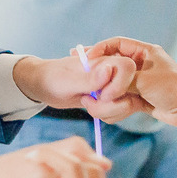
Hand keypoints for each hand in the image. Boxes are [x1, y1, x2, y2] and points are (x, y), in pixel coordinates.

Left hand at [13, 49, 146, 122]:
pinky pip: (120, 110)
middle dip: (114, 105)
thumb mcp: (68, 80)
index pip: (128, 67)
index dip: (120, 84)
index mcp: (103, 61)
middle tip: (89, 103)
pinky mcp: (109, 98)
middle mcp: (111, 72)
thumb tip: (109, 70)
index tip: (101, 95)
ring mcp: (111, 86)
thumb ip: (89, 78)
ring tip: (87, 105)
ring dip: (110, 112)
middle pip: (132, 90)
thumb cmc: (53, 78)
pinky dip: (110, 115)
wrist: (44, 84)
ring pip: (128, 103)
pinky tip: (92, 110)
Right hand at [83, 37, 176, 128]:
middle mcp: (140, 64)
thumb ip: (120, 79)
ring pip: (114, 83)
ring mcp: (139, 81)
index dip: (100, 49)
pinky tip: (110, 107)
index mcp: (144, 52)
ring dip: (108, 91)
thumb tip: (101, 84)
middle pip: (112, 64)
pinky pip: (120, 98)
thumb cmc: (172, 89)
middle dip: (100, 73)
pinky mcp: (139, 97)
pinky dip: (115, 103)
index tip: (86, 59)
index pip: (116, 44)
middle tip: (84, 76)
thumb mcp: (143, 80)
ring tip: (97, 96)